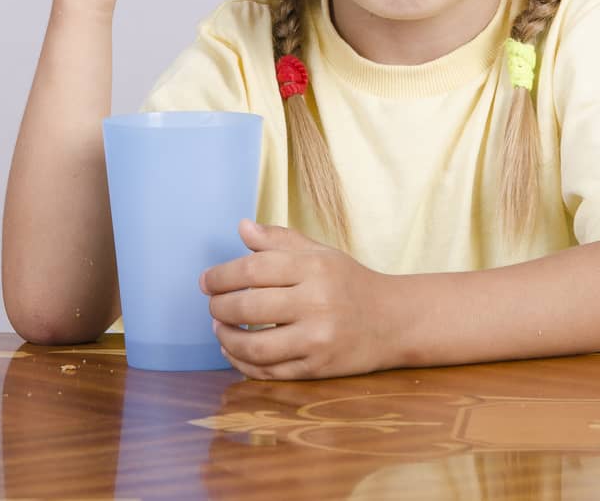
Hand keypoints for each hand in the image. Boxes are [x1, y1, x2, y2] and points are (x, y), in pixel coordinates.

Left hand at [200, 219, 397, 379]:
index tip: (205, 281)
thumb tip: (242, 227)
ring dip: (226, 338)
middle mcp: (317, 302)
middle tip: (212, 305)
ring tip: (219, 328)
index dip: (221, 275)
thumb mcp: (321, 253)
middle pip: (249, 307)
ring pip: (254, 346)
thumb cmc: (350, 282)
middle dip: (219, 307)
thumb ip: (280, 240)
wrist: (394, 321)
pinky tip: (234, 351)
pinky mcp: (318, 368)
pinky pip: (269, 372)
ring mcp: (318, 339)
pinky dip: (243, 363)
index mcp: (315, 267)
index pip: (253, 269)